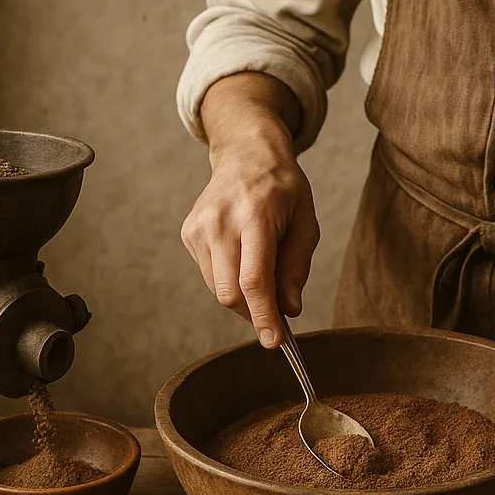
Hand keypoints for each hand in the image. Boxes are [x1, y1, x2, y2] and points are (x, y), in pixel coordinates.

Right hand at [181, 80, 318, 348]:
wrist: (246, 153)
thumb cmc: (282, 189)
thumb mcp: (305, 223)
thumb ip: (296, 268)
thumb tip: (289, 309)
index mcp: (255, 217)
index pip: (254, 280)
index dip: (264, 316)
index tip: (275, 342)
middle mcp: (221, 222)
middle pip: (230, 293)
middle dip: (254, 312)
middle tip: (275, 311)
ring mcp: (199, 228)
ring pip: (218, 290)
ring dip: (243, 297)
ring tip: (261, 269)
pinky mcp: (189, 234)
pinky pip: (210, 276)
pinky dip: (229, 280)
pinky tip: (241, 257)